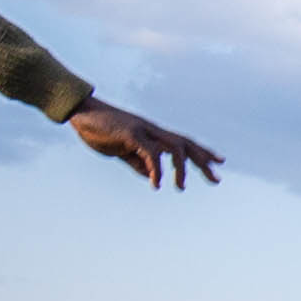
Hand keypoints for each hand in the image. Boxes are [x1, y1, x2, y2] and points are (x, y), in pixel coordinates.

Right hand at [71, 101, 222, 190]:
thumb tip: (152, 177)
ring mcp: (145, 130)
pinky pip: (152, 152)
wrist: (81, 113)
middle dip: (204, 160)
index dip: (203, 152)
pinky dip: (157, 169)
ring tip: (180, 187)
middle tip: (217, 180)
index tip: (219, 163)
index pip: (185, 143)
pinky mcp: (132, 134)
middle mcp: (154, 131)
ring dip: (181, 169)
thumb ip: (137, 163)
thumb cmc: (100, 130)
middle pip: (187, 144)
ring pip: (176, 147)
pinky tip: (156, 184)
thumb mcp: (122, 151)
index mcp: (154, 134)